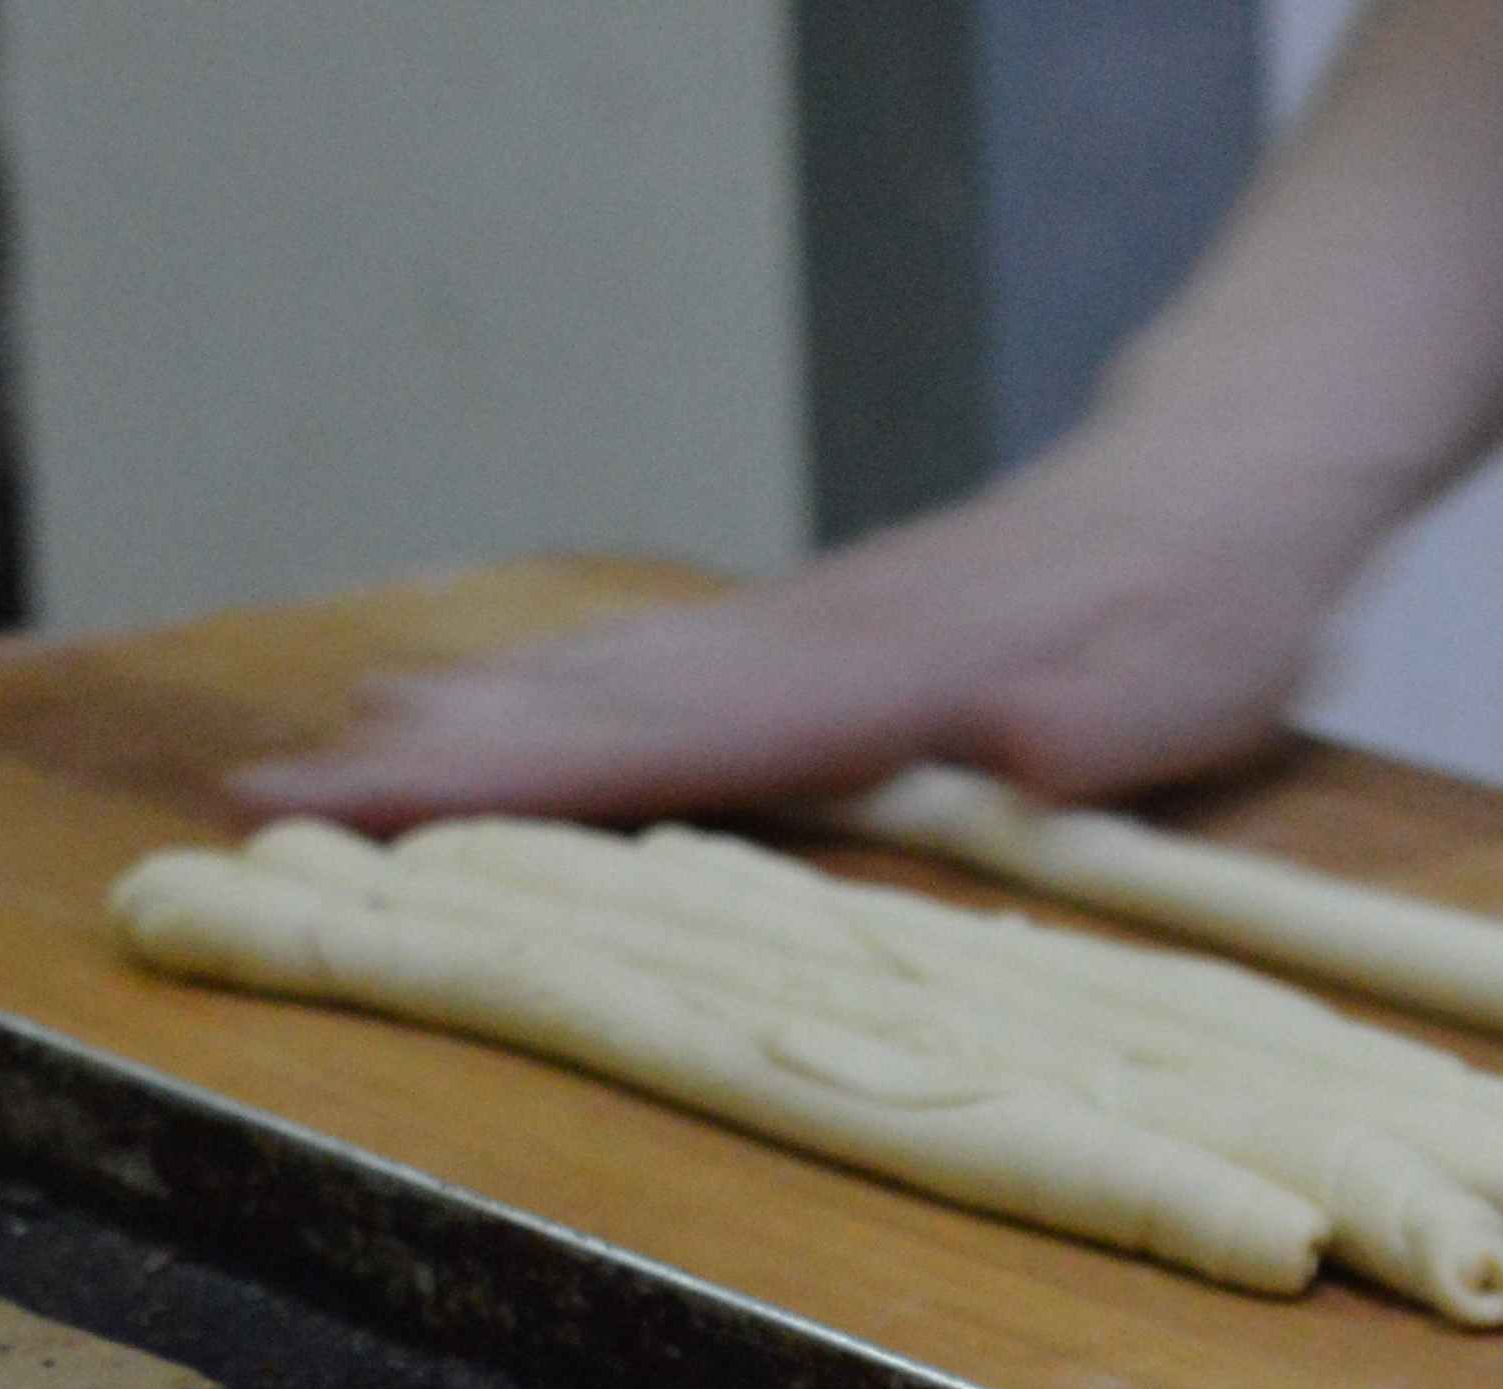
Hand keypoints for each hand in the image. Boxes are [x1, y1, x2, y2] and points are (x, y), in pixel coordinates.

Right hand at [232, 426, 1383, 826]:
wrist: (1237, 466)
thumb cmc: (1213, 597)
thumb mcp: (1183, 684)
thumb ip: (1096, 728)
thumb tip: (1033, 752)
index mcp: (873, 675)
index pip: (655, 743)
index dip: (505, 786)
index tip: (366, 808)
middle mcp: (806, 641)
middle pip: (583, 704)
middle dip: (424, 758)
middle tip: (265, 796)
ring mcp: (803, 627)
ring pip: (599, 674)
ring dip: (463, 719)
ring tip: (328, 752)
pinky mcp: (821, 631)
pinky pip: (653, 669)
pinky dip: (552, 691)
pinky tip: (493, 705)